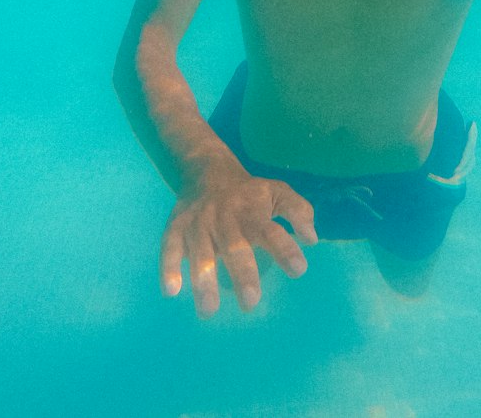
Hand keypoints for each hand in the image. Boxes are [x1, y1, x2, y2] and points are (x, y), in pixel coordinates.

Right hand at [161, 168, 317, 316]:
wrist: (207, 169)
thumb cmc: (249, 193)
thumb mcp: (277, 192)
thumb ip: (298, 211)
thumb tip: (311, 239)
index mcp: (253, 212)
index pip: (271, 231)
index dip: (285, 249)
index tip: (299, 269)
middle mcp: (225, 218)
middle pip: (234, 246)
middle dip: (242, 273)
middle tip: (251, 301)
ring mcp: (199, 223)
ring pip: (201, 252)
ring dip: (204, 280)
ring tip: (208, 311)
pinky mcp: (176, 227)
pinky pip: (170, 248)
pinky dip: (169, 268)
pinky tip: (171, 291)